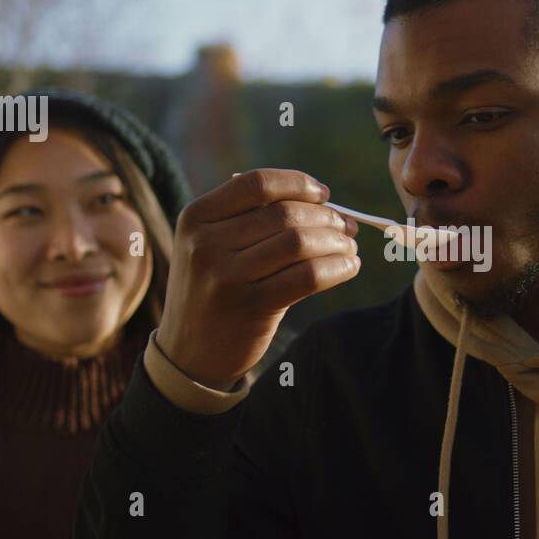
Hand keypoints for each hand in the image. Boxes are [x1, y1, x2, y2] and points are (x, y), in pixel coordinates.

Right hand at [155, 169, 359, 389]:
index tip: (323, 194)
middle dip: (326, 217)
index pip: (257, 183)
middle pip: (284, 214)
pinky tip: (348, 268)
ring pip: (299, 243)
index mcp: (196, 217)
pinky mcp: (251, 306)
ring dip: (335, 242)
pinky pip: (307, 276)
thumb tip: (323, 201)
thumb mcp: (210, 247)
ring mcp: (226, 276)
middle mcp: (206, 244)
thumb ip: (251, 220)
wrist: (189, 354)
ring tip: (348, 248)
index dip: (298, 184)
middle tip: (347, 227)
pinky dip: (336, 268)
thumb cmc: (214, 291)